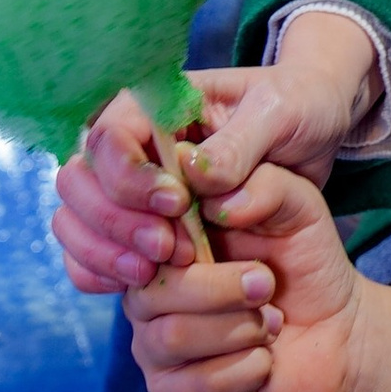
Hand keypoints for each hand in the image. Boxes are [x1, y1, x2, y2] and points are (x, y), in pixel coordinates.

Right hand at [53, 17, 378, 293]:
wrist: (314, 128)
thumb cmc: (294, 106)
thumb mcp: (278, 113)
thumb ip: (238, 145)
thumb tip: (195, 178)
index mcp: (153, 105)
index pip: (108, 137)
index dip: (130, 178)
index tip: (176, 205)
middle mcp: (130, 145)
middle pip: (78, 183)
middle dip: (113, 222)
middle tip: (165, 250)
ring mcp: (129, 188)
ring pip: (76, 221)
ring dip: (105, 253)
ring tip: (152, 273)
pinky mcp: (139, 225)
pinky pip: (93, 254)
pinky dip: (103, 273)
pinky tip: (136, 286)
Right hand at [124, 161, 390, 391]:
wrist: (337, 332)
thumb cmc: (304, 262)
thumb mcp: (297, 206)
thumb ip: (261, 182)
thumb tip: (209, 184)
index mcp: (162, 240)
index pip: (130, 233)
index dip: (166, 233)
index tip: (209, 230)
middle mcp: (145, 291)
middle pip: (151, 291)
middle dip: (222, 287)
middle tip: (266, 283)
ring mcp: (153, 343)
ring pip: (172, 338)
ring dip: (240, 329)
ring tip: (272, 321)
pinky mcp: (173, 391)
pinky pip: (194, 386)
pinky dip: (245, 370)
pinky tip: (264, 360)